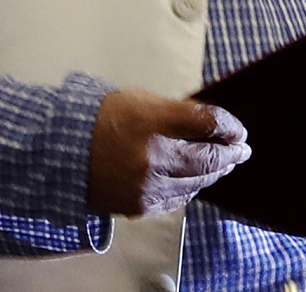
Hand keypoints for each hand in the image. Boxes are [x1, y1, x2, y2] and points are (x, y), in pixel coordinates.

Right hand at [87, 88, 250, 216]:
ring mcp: (148, 185)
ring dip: (214, 172)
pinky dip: (191, 186)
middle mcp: (153, 156)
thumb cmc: (101, 119)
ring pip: (198, 182)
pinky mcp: (142, 205)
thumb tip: (208, 123)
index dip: (228, 125)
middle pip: (209, 157)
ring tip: (223, 164)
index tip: (237, 129)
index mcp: (151, 121)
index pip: (205, 121)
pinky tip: (195, 178)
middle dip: (231, 153)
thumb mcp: (138, 101)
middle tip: (242, 150)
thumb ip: (174, 111)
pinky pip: (179, 198)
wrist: (62, 153)